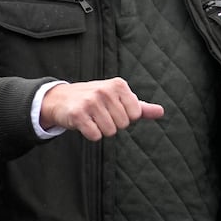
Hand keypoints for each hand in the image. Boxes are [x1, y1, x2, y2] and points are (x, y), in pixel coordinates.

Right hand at [40, 79, 164, 140]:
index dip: (125, 117)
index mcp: (118, 85)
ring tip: (92, 118)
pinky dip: (90, 134)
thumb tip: (161, 112)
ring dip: (101, 129)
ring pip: (110, 132)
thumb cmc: (94, 99)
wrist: (60, 99)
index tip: (113, 109)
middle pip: (123, 124)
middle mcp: (105, 90)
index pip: (136, 115)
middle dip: (113, 124)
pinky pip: (95, 135)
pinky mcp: (78, 114)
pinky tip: (83, 123)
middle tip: (99, 114)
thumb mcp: (118, 98)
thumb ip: (140, 107)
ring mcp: (90, 101)